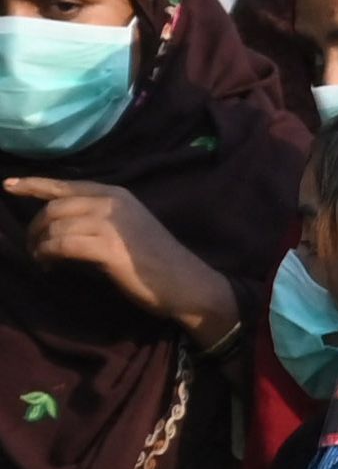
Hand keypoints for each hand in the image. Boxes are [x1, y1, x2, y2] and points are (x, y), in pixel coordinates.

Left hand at [10, 174, 234, 342]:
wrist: (187, 284)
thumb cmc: (158, 260)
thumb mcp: (127, 227)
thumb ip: (97, 218)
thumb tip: (58, 225)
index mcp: (117, 194)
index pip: (65, 185)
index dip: (32, 184)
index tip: (8, 185)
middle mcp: (112, 203)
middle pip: (54, 207)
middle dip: (35, 228)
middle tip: (33, 248)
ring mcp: (110, 224)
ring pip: (55, 227)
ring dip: (39, 245)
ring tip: (42, 261)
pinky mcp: (108, 248)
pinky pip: (62, 245)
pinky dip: (49, 256)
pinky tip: (49, 267)